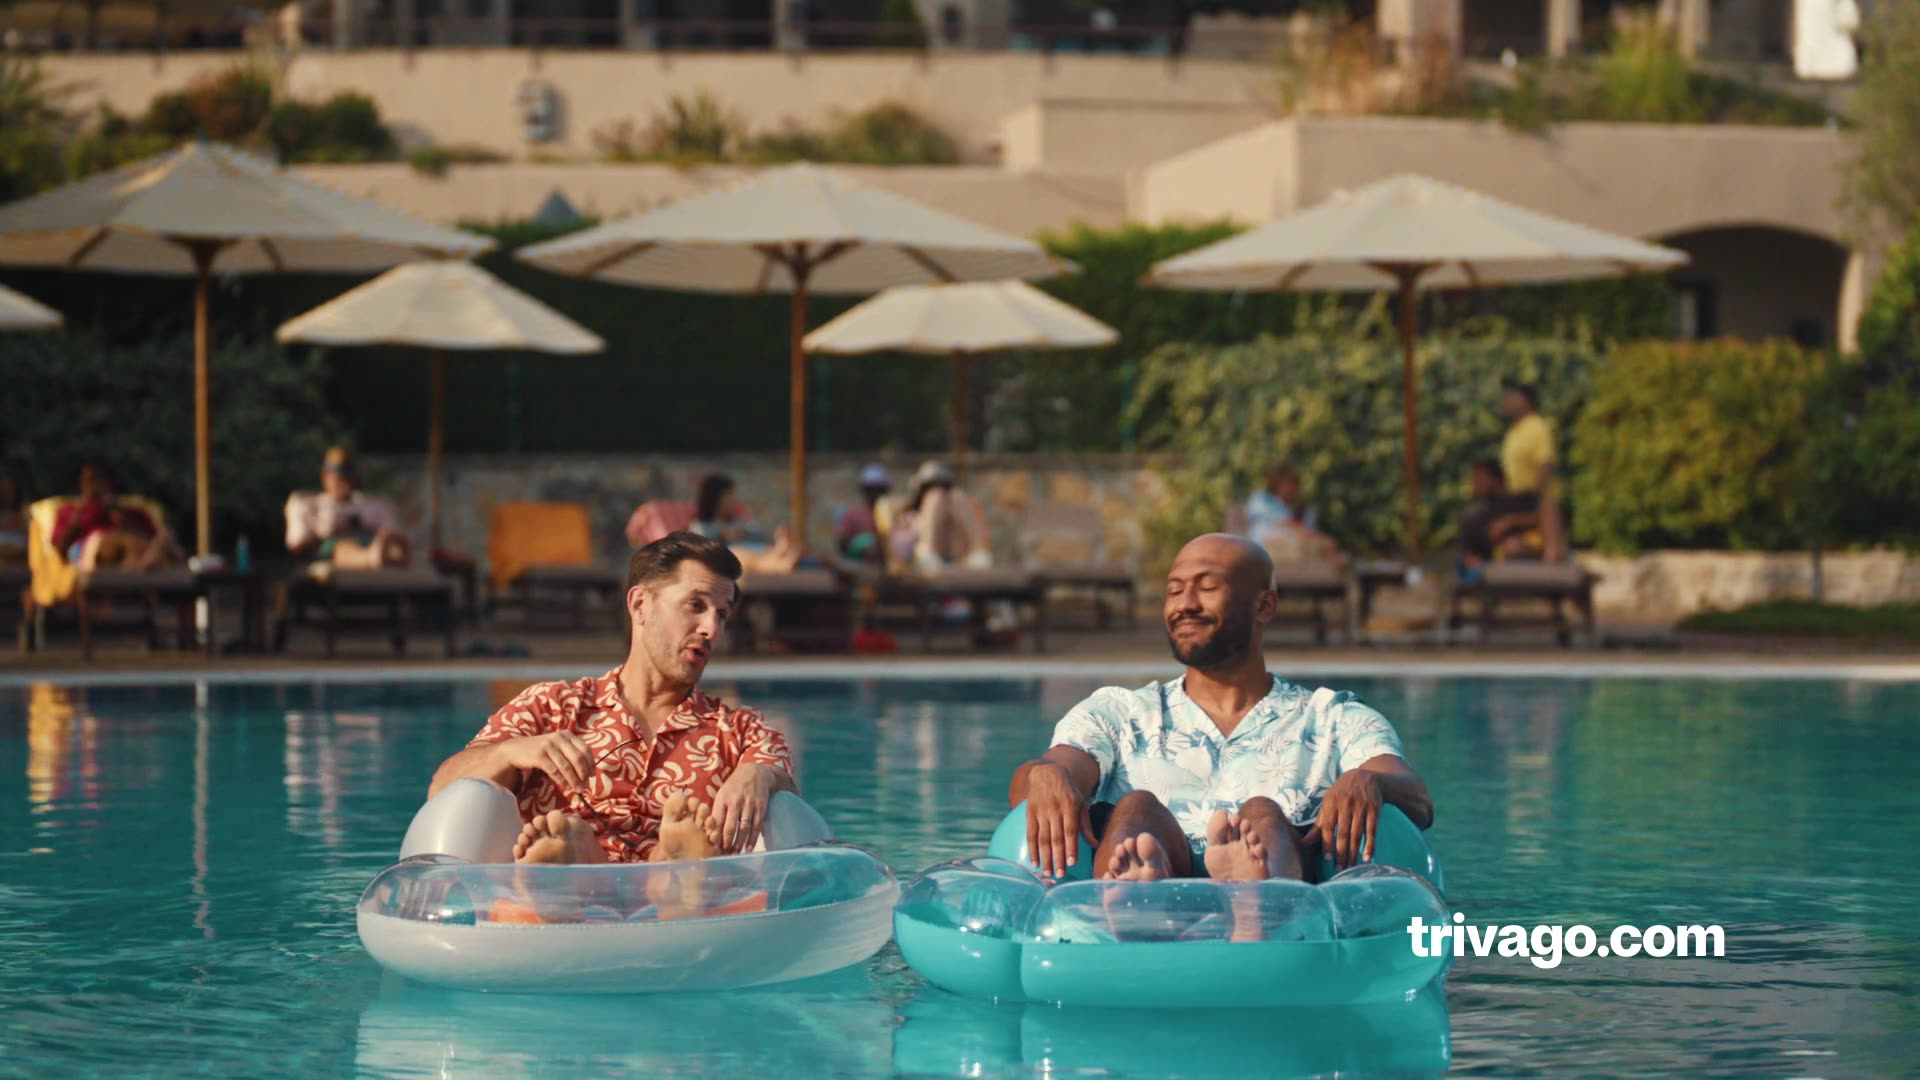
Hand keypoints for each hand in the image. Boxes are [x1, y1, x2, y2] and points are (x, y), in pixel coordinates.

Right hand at [498, 731, 595, 792]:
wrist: (516, 749)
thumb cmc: (541, 750)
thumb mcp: (558, 747)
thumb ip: (571, 754)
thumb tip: (588, 772)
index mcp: (567, 735)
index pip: (585, 749)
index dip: (591, 763)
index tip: (593, 775)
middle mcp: (559, 738)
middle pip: (578, 758)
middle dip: (584, 773)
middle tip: (586, 786)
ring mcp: (549, 746)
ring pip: (566, 766)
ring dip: (574, 780)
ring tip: (578, 789)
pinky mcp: (539, 755)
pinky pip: (555, 771)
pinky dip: (562, 781)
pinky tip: (566, 787)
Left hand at [710, 763, 779, 852]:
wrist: (755, 772)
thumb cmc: (734, 786)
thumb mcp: (722, 793)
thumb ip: (717, 810)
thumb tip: (709, 830)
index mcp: (722, 799)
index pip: (716, 822)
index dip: (714, 836)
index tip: (712, 847)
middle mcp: (735, 801)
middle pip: (730, 827)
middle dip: (726, 844)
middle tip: (724, 854)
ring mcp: (749, 804)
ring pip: (744, 829)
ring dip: (739, 843)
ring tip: (735, 853)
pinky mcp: (761, 806)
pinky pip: (756, 826)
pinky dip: (753, 839)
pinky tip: (749, 848)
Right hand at [1024, 762, 1092, 879]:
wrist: (1046, 772)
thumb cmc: (1067, 791)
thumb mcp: (1080, 803)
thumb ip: (1085, 824)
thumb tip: (1094, 844)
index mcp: (1070, 806)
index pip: (1071, 831)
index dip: (1071, 848)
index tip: (1072, 863)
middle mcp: (1055, 809)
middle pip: (1056, 838)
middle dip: (1058, 858)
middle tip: (1060, 875)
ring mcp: (1041, 811)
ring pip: (1043, 839)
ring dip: (1045, 857)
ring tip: (1047, 873)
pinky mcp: (1030, 813)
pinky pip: (1030, 834)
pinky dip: (1032, 849)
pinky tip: (1034, 862)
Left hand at [1304, 770, 1385, 872]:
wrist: (1367, 777)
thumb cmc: (1342, 794)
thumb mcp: (1328, 804)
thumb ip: (1318, 824)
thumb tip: (1304, 843)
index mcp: (1332, 803)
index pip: (1328, 827)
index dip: (1327, 843)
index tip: (1327, 859)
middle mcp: (1346, 805)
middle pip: (1343, 833)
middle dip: (1341, 852)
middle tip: (1340, 868)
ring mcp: (1361, 807)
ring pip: (1357, 834)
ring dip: (1354, 852)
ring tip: (1351, 866)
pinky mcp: (1375, 810)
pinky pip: (1372, 831)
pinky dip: (1370, 845)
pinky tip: (1368, 858)